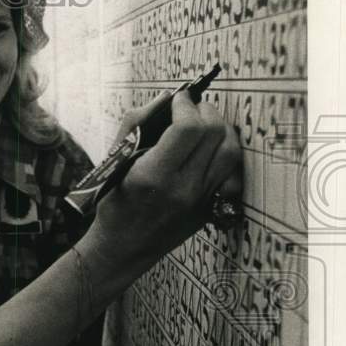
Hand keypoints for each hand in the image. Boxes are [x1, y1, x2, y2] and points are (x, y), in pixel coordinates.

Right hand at [85, 91, 242, 271]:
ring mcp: (201, 200)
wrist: (123, 246)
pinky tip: (210, 149)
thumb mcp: (115, 159)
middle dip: (203, 111)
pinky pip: (232, 171)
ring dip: (220, 129)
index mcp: (153, 176)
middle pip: (214, 133)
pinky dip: (225, 152)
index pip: (188, 128)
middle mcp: (183, 189)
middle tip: (190, 108)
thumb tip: (165, 98)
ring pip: (230, 150)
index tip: (178, 99)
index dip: (185, 104)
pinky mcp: (211, 207)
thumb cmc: (113, 201)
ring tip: (203, 124)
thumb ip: (137, 123)